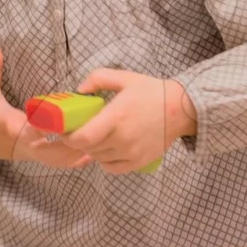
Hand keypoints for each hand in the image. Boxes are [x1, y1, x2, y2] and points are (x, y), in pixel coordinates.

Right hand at [0, 47, 89, 167]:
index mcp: (12, 128)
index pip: (27, 131)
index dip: (41, 129)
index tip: (57, 124)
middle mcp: (25, 144)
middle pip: (50, 151)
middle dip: (69, 143)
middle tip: (91, 129)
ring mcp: (33, 154)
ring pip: (58, 160)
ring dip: (77, 152)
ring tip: (99, 138)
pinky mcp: (40, 157)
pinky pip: (60, 163)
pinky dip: (76, 160)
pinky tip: (94, 150)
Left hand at [63, 68, 196, 172]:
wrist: (181, 109)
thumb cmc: (152, 92)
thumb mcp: (125, 77)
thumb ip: (98, 78)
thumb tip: (79, 90)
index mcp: (117, 117)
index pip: (83, 138)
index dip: (68, 137)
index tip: (65, 130)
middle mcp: (122, 138)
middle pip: (88, 149)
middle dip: (78, 141)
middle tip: (79, 131)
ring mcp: (131, 153)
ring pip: (98, 158)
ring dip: (92, 149)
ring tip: (96, 137)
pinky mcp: (139, 162)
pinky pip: (112, 168)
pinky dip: (105, 161)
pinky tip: (108, 149)